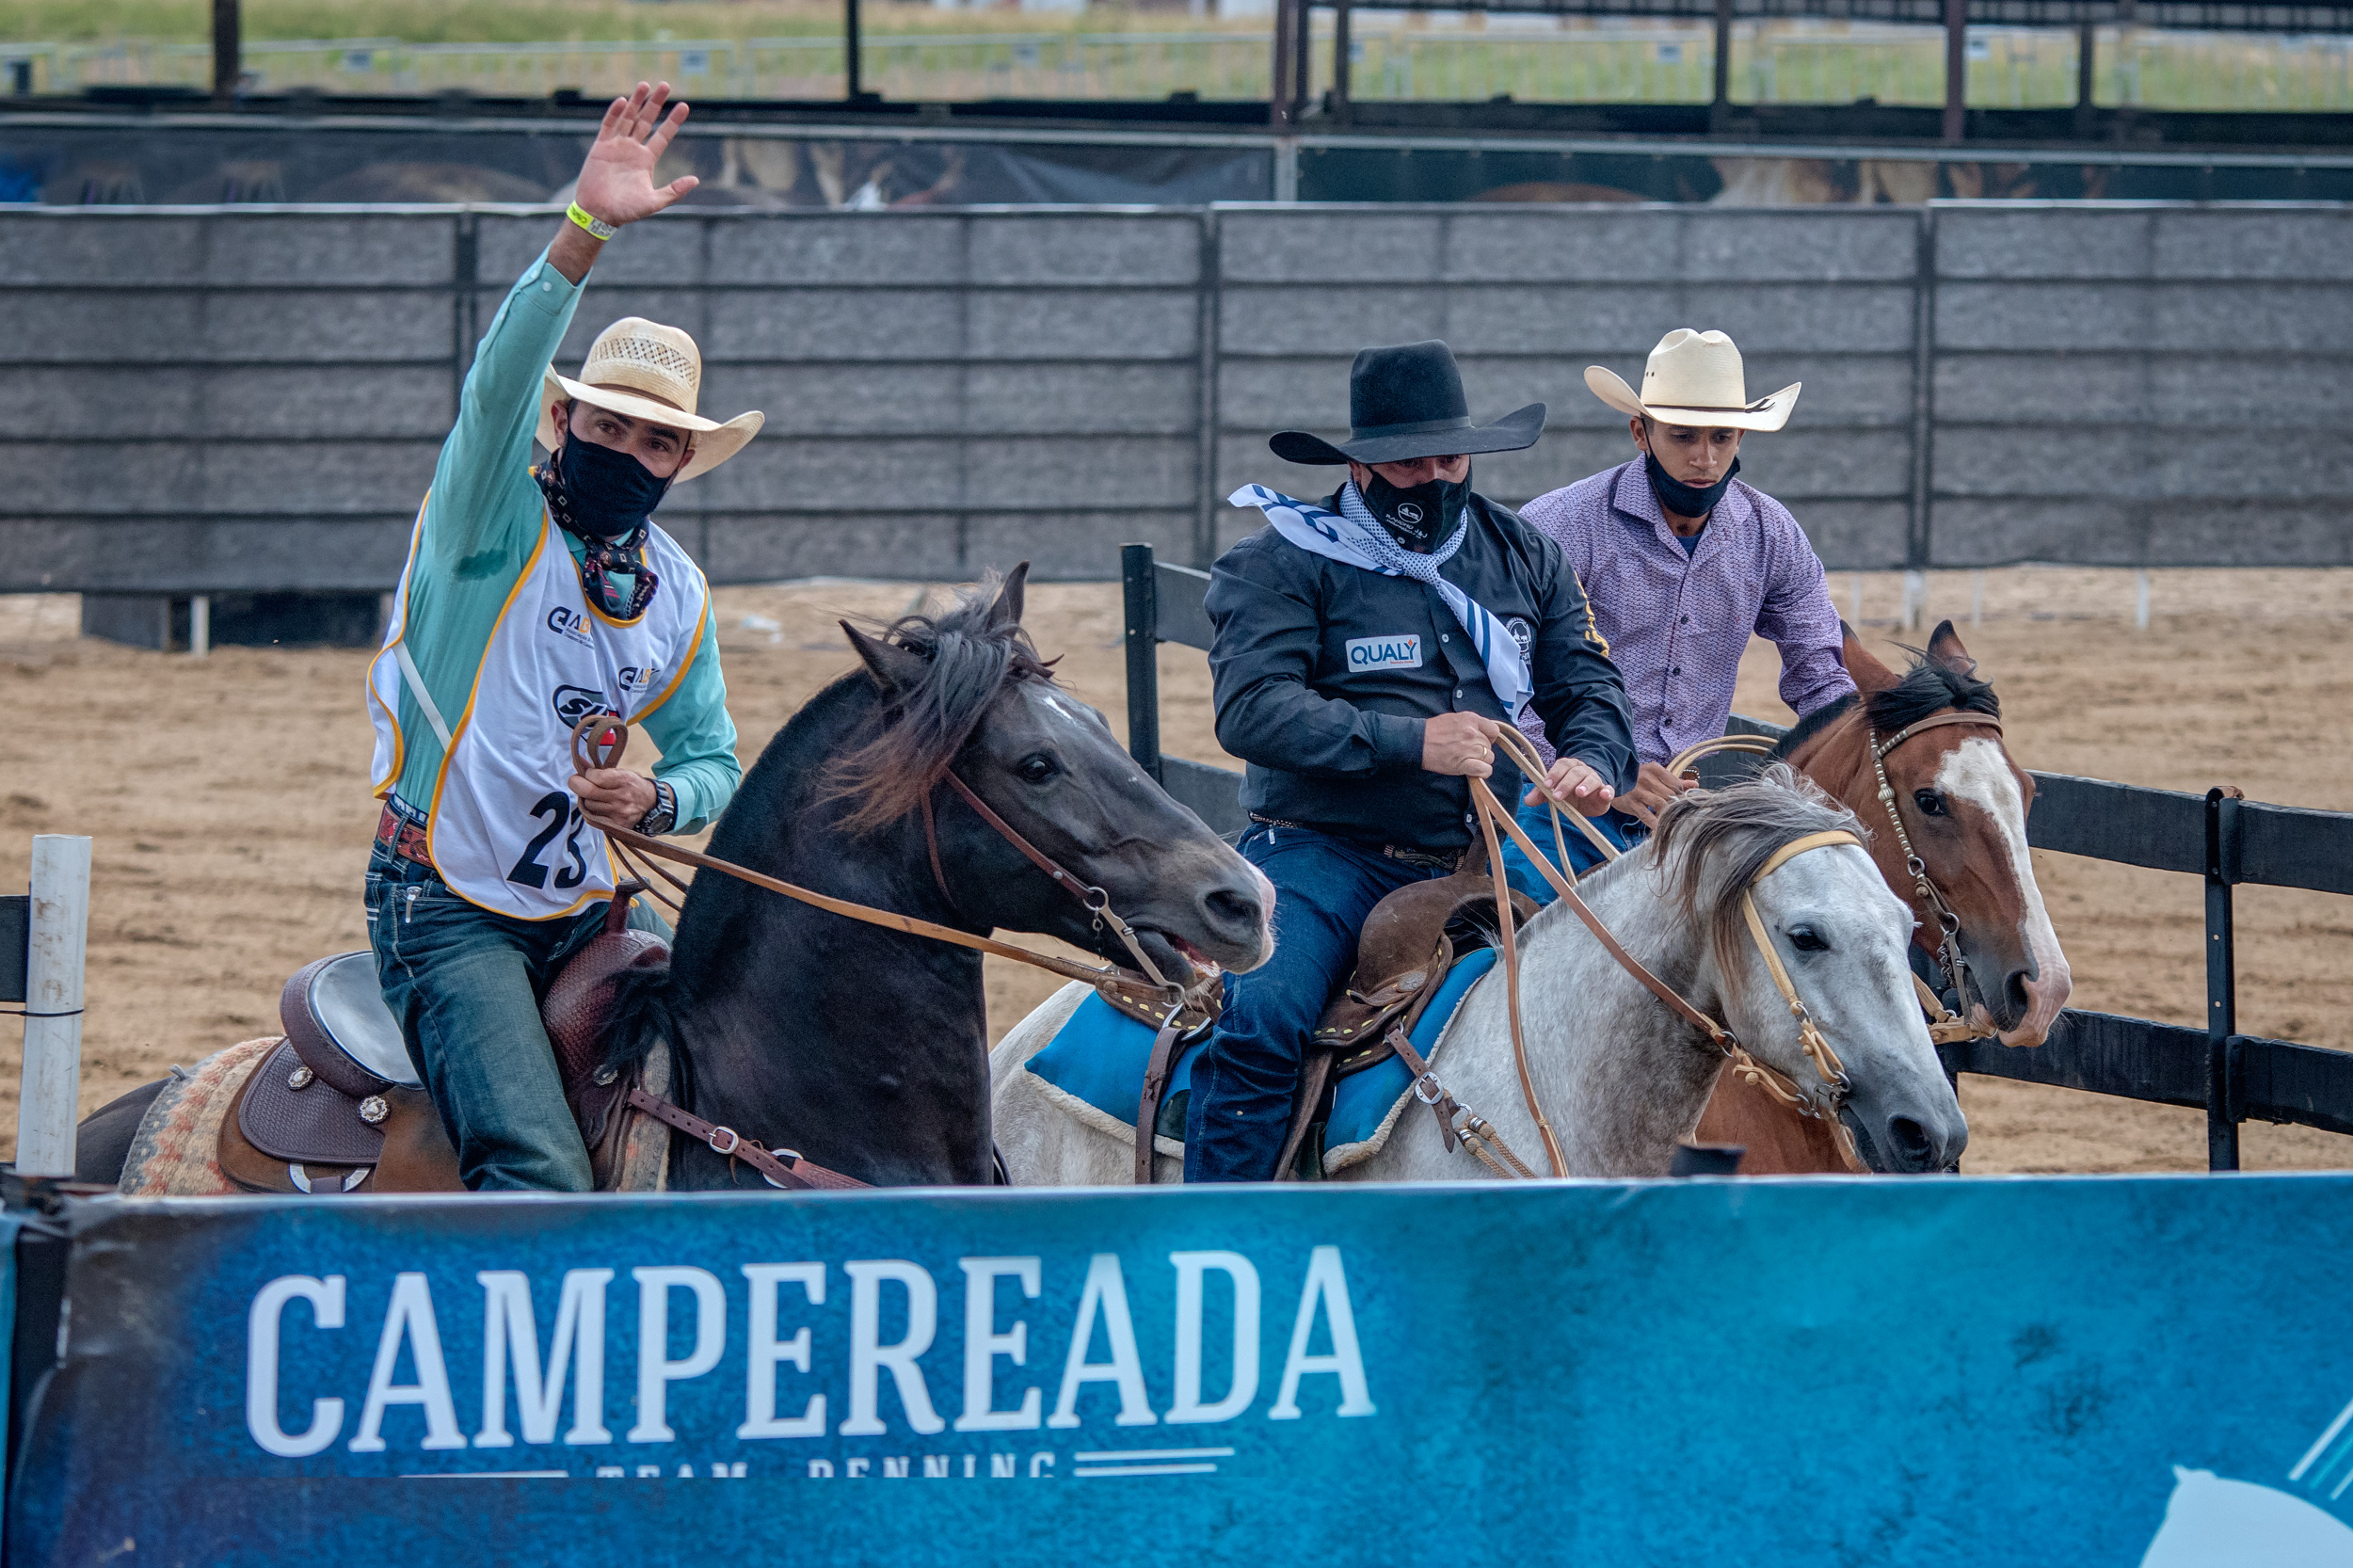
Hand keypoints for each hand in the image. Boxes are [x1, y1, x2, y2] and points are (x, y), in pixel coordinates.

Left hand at [571, 768, 657, 831]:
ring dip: (586, 799)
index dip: (587, 773)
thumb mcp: (621, 772)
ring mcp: (618, 813)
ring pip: (587, 805)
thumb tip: (579, 761)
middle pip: (587, 791)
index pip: (595, 776)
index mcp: (624, 780)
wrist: (651, 805)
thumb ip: (598, 769)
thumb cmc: (632, 786)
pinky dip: (590, 811)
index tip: (589, 773)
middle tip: (576, 781)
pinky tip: (596, 806)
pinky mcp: (615, 825)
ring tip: (593, 796)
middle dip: (577, 784)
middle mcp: (621, 797)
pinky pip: (591, 819)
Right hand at [575, 82, 698, 225]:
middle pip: (646, 120)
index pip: (663, 135)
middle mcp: (632, 149)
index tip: (684, 106)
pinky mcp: (600, 147)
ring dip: (636, 102)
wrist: (599, 214)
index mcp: (646, 160)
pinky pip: (608, 126)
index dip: (673, 121)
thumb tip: (696, 180)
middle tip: (665, 85)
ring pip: (628, 118)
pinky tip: (623, 101)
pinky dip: (615, 113)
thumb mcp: (654, 202)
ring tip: (645, 85)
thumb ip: (674, 190)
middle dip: (655, 103)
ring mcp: (616, 146)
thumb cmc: (627, 211)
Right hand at [1421, 711, 1502, 777]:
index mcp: (1471, 719)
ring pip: (1489, 758)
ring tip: (1468, 760)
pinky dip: (1483, 772)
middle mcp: (1472, 732)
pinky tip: (1475, 771)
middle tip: (1468, 752)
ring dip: (1481, 761)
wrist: (1418, 742)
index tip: (1482, 741)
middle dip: (1482, 750)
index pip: (1494, 731)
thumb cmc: (1433, 731)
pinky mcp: (1464, 763)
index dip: (1489, 737)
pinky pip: (1485, 770)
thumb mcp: (1455, 718)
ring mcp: (1468, 748)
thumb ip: (1471, 724)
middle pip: (1489, 746)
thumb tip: (1484, 733)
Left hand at [1523, 756, 1616, 817]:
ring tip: (1580, 792)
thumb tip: (1527, 801)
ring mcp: (1596, 780)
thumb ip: (1541, 794)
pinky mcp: (1605, 792)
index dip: (1554, 774)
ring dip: (1585, 785)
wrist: (1590, 795)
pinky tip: (1604, 794)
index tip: (1546, 785)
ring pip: (1592, 779)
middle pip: (1575, 772)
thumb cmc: (1569, 791)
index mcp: (1569, 767)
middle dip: (1566, 783)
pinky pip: (1608, 789)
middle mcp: (1583, 771)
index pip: (1562, 765)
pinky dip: (1607, 791)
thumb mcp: (1554, 792)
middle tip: (1557, 796)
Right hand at [1619, 761, 1695, 828]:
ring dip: (1668, 814)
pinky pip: (1646, 816)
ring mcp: (1638, 792)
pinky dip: (1655, 823)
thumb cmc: (1637, 779)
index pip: (1676, 784)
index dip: (1681, 795)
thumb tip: (1695, 785)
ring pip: (1661, 805)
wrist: (1611, 782)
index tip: (1682, 801)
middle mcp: (1646, 779)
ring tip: (1672, 820)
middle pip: (1670, 795)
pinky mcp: (1631, 804)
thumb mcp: (1654, 776)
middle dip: (1676, 806)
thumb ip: (1675, 781)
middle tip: (1679, 813)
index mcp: (1654, 769)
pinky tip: (1660, 828)